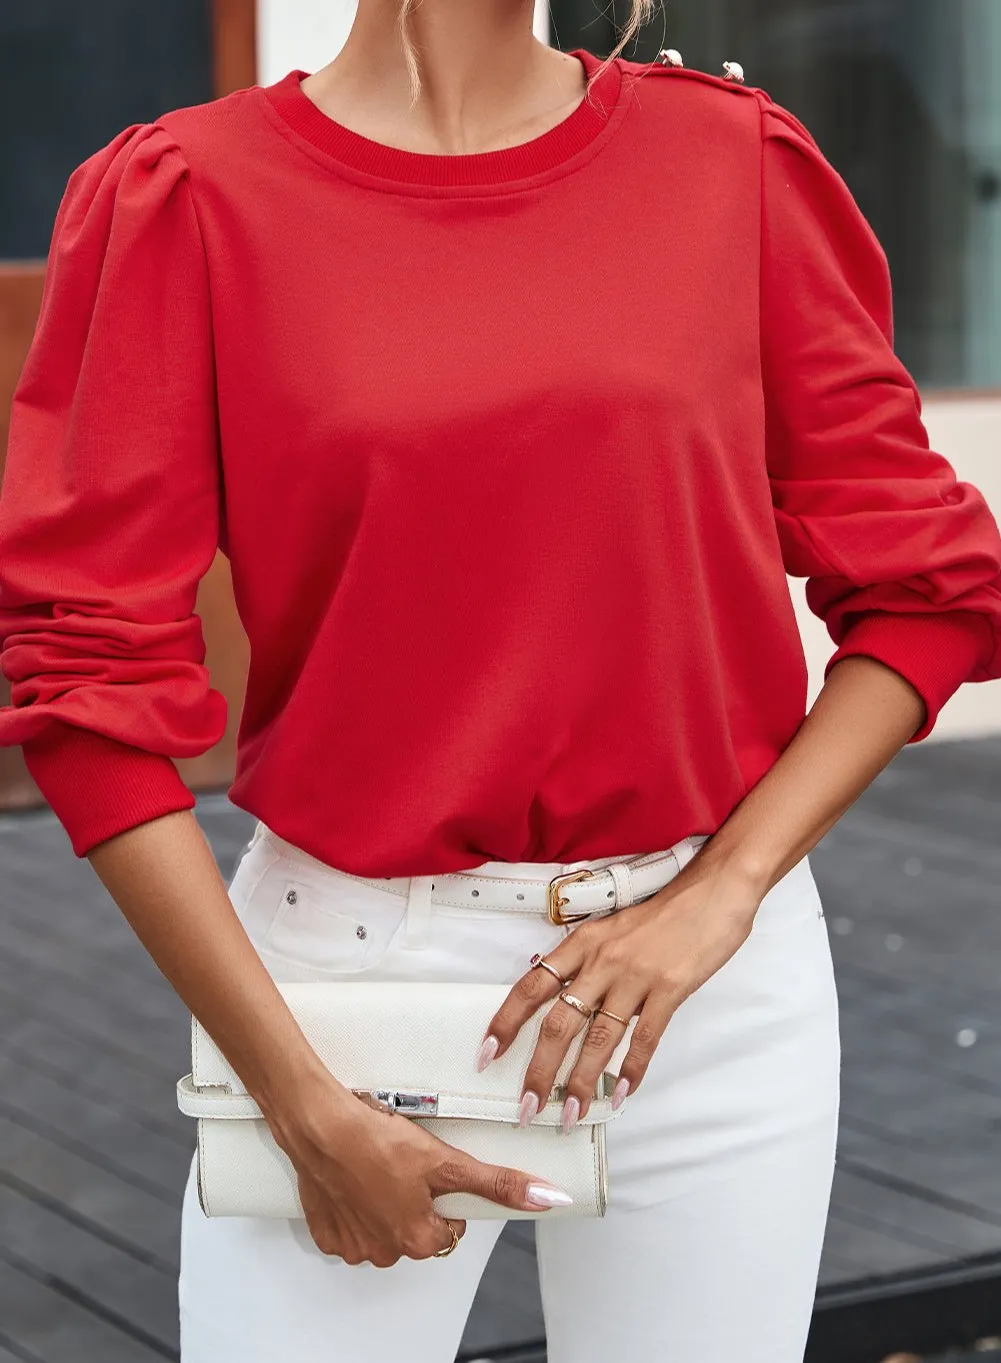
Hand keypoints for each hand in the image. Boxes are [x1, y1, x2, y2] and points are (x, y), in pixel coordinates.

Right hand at [259, 1067, 573, 1265]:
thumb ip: (498, 1184)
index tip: (431, 1171)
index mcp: (419, 1240)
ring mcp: (352, 1246)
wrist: (320, 1125)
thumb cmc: (377, 1141)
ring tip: (376, 1165)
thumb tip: (548, 1198)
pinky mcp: (325, 1232)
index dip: (445, 1194)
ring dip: (382, 1202)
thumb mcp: (447, 1161)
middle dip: (413, 1199)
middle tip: (403, 1163)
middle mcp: (385, 1252)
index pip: (450, 1226)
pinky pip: (348, 1224)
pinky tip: (353, 1177)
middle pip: (415, 1228)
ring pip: (382, 1226)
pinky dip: (352, 1203)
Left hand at [479, 853, 763, 1130]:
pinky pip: (645, 1038)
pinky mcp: (670, 989)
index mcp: (583, 942)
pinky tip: (623, 1092)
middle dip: (540, 1071)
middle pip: (559, 1023)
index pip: (532, 987)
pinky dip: (632, 1069)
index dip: (506, 1023)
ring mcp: (636, 976)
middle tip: (528, 1106)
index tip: (487, 1055)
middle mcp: (602, 961)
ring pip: (598, 1039)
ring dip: (582, 1081)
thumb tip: (560, 996)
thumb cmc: (663, 911)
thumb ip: (588, 961)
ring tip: (571, 1113)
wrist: (713, 892)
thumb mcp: (612, 927)